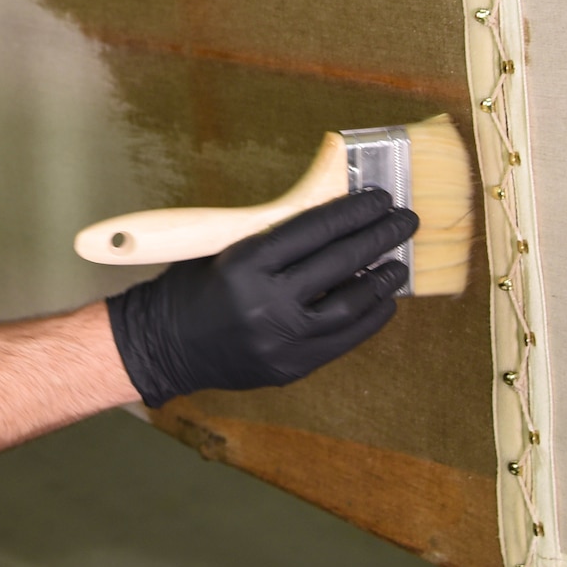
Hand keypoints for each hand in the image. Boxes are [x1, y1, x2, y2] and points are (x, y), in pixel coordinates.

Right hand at [106, 187, 417, 405]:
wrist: (161, 345)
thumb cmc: (189, 289)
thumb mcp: (223, 247)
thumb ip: (273, 235)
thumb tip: (332, 216)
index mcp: (244, 263)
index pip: (314, 229)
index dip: (353, 211)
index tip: (379, 199)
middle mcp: (265, 302)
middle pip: (339, 262)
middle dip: (378, 236)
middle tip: (405, 220)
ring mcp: (281, 339)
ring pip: (350, 304)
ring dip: (381, 279)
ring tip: (399, 262)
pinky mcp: (290, 367)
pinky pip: (343, 339)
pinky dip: (368, 317)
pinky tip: (382, 300)